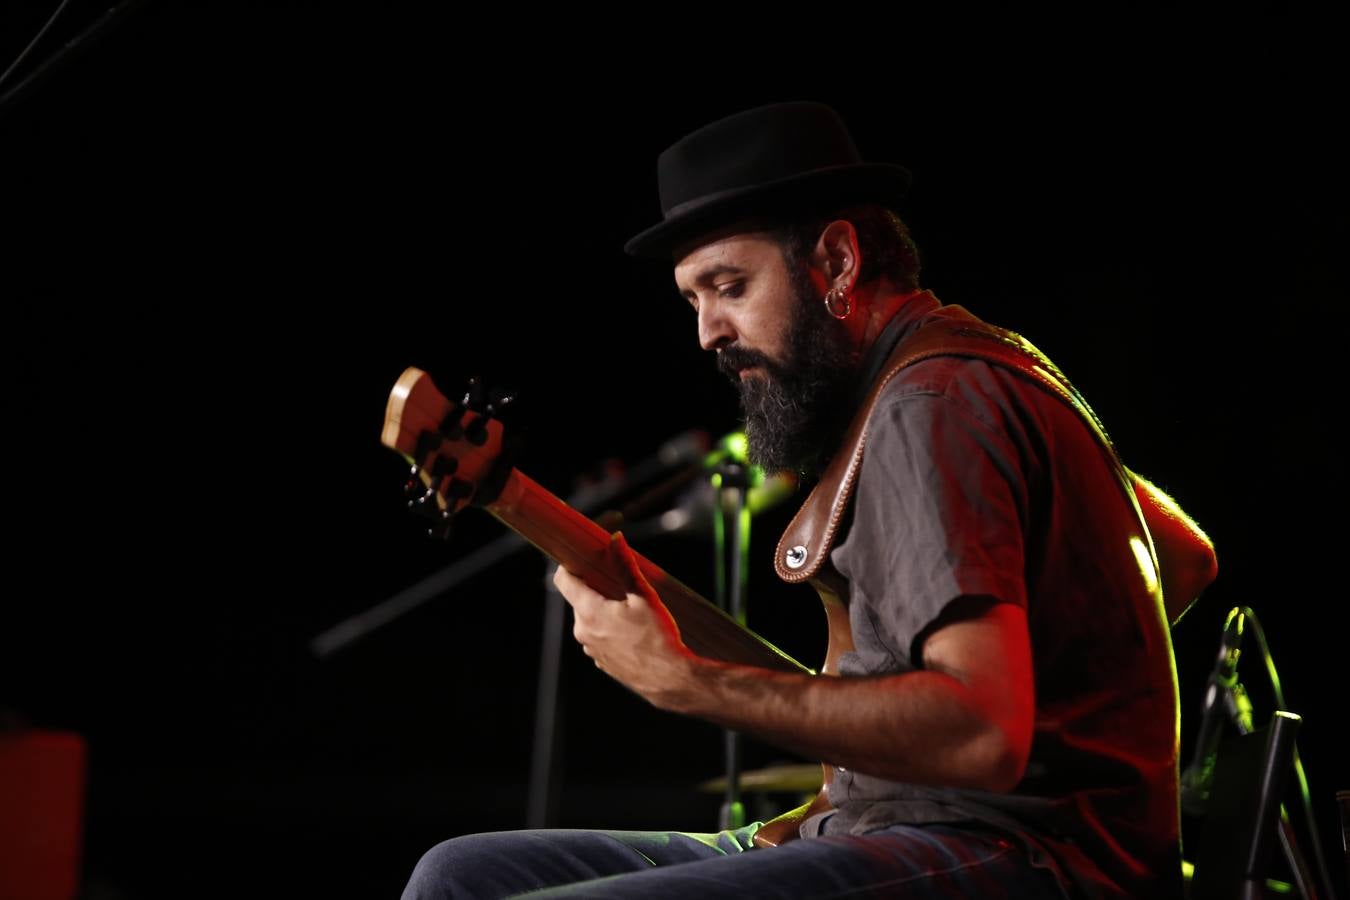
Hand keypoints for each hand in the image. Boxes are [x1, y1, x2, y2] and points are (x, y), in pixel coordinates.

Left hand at [553, 533, 699, 710]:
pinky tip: (634, 632)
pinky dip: (611, 630)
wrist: (671, 679)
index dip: (570, 565)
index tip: (583, 558)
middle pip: (580, 599)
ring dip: (605, 611)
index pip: (563, 580)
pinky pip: (600, 638)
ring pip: (591, 620)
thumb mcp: (643, 597)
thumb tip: (615, 539)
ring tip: (632, 610)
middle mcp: (583, 632)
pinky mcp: (602, 663)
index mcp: (588, 611)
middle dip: (596, 588)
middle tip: (619, 583)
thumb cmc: (658, 637)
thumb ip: (625, 566)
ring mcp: (591, 650)